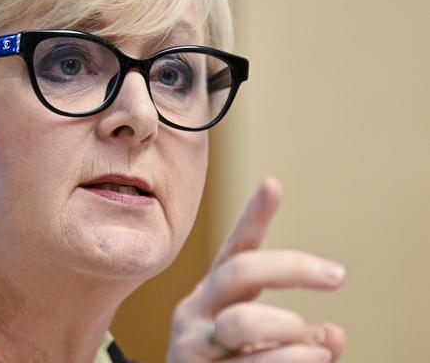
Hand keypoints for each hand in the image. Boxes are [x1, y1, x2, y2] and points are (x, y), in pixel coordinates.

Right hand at [167, 177, 345, 361]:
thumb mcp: (258, 347)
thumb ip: (295, 336)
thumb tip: (332, 334)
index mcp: (212, 297)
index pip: (234, 250)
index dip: (253, 216)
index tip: (273, 184)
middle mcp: (196, 313)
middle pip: (240, 271)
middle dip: (292, 267)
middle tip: (337, 275)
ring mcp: (193, 346)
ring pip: (242, 321)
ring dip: (289, 328)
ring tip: (314, 342)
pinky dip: (288, 362)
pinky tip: (309, 361)